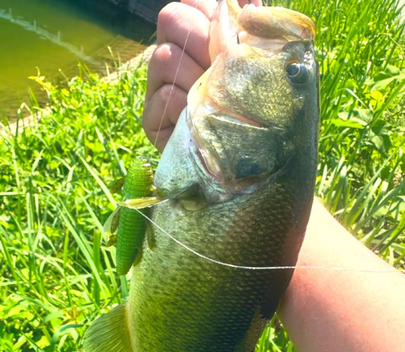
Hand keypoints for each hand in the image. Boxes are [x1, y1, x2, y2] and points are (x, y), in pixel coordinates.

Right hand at [142, 0, 261, 151]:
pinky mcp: (152, 118)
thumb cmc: (256, 111)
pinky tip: (201, 120)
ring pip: (165, 56)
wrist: (246, 164)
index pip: (190, 1)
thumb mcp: (261, 68)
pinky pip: (166, 96)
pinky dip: (189, 107)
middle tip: (222, 66)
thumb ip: (252, 33)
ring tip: (215, 99)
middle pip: (171, 18)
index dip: (210, 8)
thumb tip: (250, 4)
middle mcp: (174, 57)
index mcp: (197, 40)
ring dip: (196, 76)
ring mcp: (158, 87)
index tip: (234, 28)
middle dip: (202, 38)